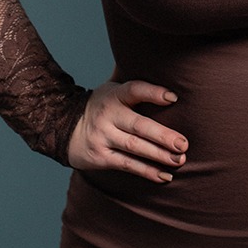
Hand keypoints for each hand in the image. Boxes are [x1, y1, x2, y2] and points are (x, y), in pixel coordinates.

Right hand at [67, 79, 188, 181]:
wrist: (65, 127)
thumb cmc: (103, 107)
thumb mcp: (113, 90)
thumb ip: (136, 87)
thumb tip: (167, 72)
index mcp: (114, 95)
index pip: (134, 90)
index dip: (153, 93)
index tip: (173, 98)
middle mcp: (108, 115)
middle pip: (138, 125)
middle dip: (162, 135)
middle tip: (183, 144)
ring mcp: (103, 137)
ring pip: (134, 147)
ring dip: (159, 155)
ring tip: (179, 160)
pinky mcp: (101, 157)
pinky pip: (127, 165)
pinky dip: (147, 171)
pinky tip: (164, 175)